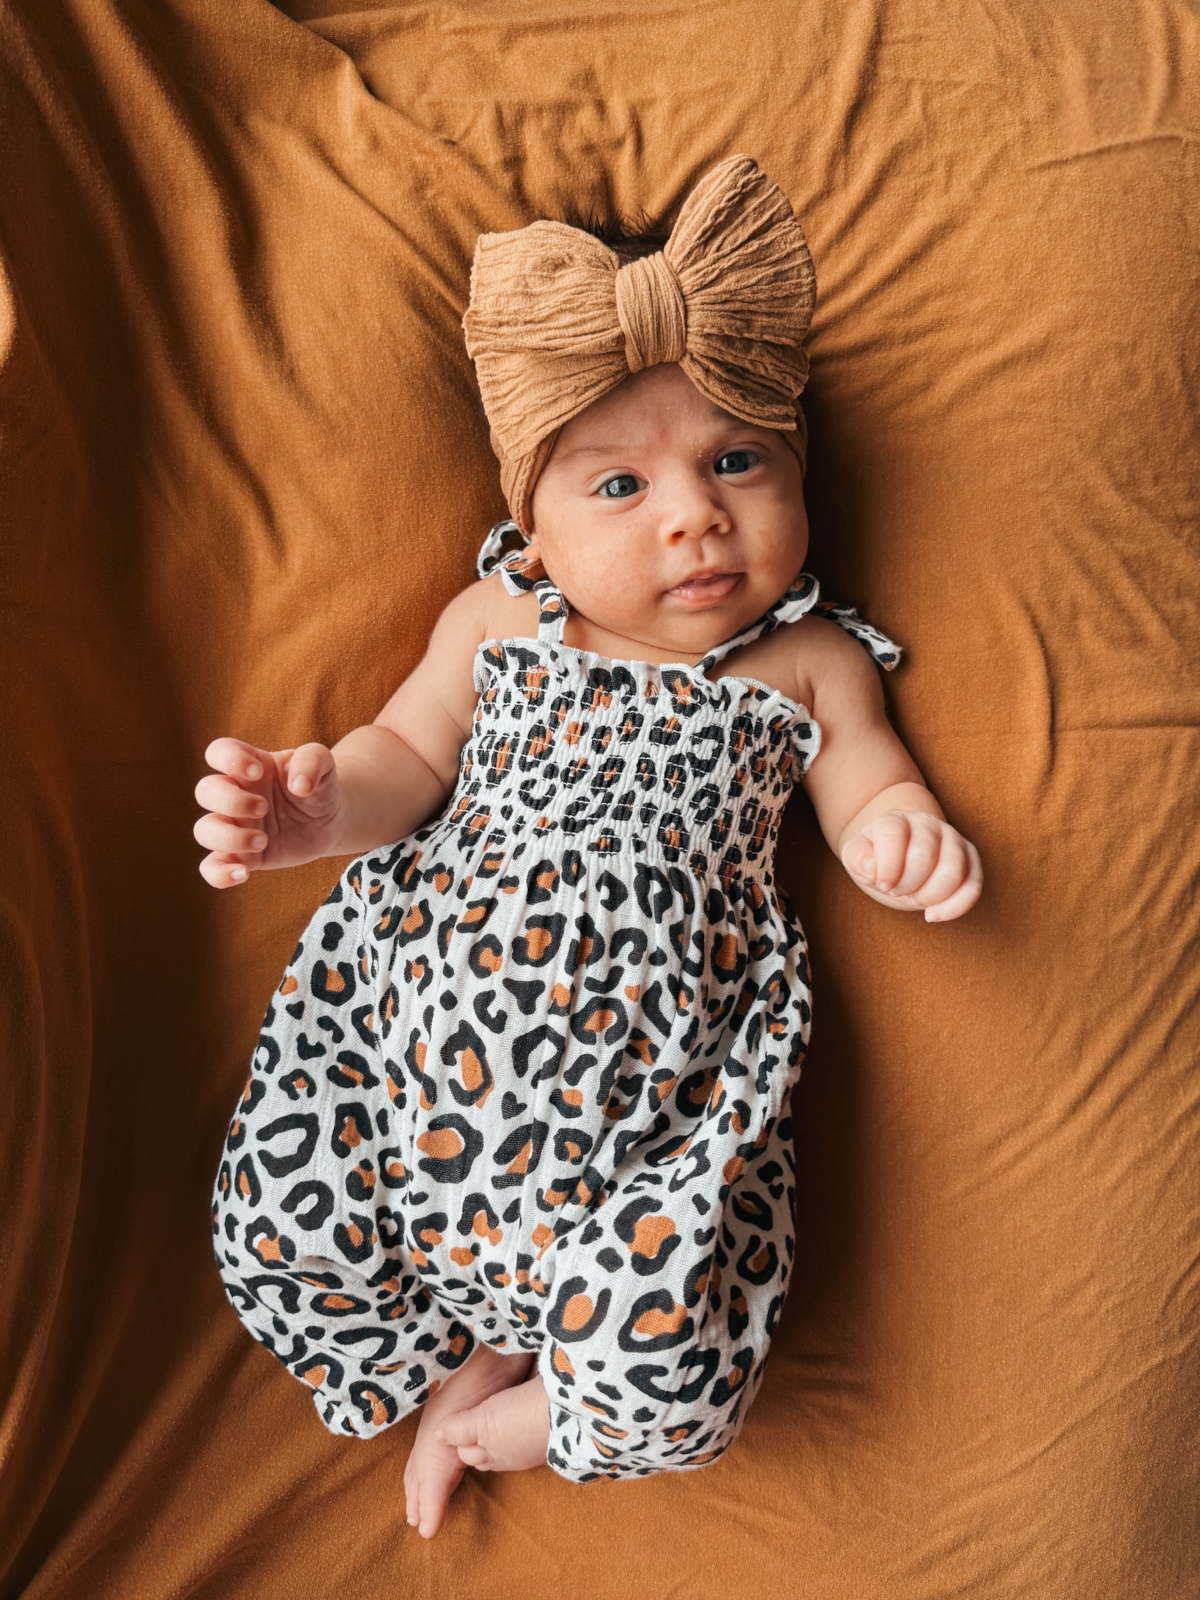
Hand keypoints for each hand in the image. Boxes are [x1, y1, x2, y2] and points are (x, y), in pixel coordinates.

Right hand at [193, 737, 343, 887]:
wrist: (330, 820)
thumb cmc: (319, 786)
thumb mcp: (324, 766)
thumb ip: (312, 761)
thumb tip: (300, 785)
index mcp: (250, 766)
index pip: (218, 752)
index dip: (229, 759)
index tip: (258, 772)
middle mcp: (235, 795)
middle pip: (205, 791)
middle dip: (232, 801)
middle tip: (264, 808)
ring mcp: (235, 826)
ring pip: (204, 830)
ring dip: (228, 837)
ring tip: (263, 840)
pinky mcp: (243, 856)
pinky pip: (212, 867)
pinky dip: (218, 874)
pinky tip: (243, 874)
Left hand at [841, 811, 981, 921]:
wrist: (900, 858)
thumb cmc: (876, 857)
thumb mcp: (856, 856)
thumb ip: (859, 858)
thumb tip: (874, 871)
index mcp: (895, 819)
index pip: (894, 835)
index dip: (888, 867)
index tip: (882, 884)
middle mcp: (927, 823)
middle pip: (924, 856)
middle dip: (907, 885)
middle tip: (897, 891)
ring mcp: (953, 839)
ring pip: (953, 871)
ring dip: (929, 896)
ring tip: (913, 898)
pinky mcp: (970, 859)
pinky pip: (973, 886)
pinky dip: (954, 907)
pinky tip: (932, 914)